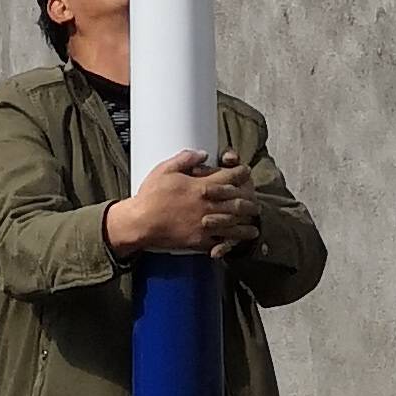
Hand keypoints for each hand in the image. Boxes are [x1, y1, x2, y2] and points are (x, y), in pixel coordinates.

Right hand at [106, 151, 260, 259]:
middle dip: (248, 200)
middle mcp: (207, 206)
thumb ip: (186, 159)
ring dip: (246, 223)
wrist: (141, 222)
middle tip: (254, 199)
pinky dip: (232, 241)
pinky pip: (220, 241)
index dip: (240, 174)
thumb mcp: (165, 169)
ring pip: (233, 224)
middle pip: (236, 202)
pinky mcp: (199, 241)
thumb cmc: (151, 195)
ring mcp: (205, 225)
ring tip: (254, 223)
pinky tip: (238, 241)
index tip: (245, 172)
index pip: (229, 178)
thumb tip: (203, 153)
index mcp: (201, 187)